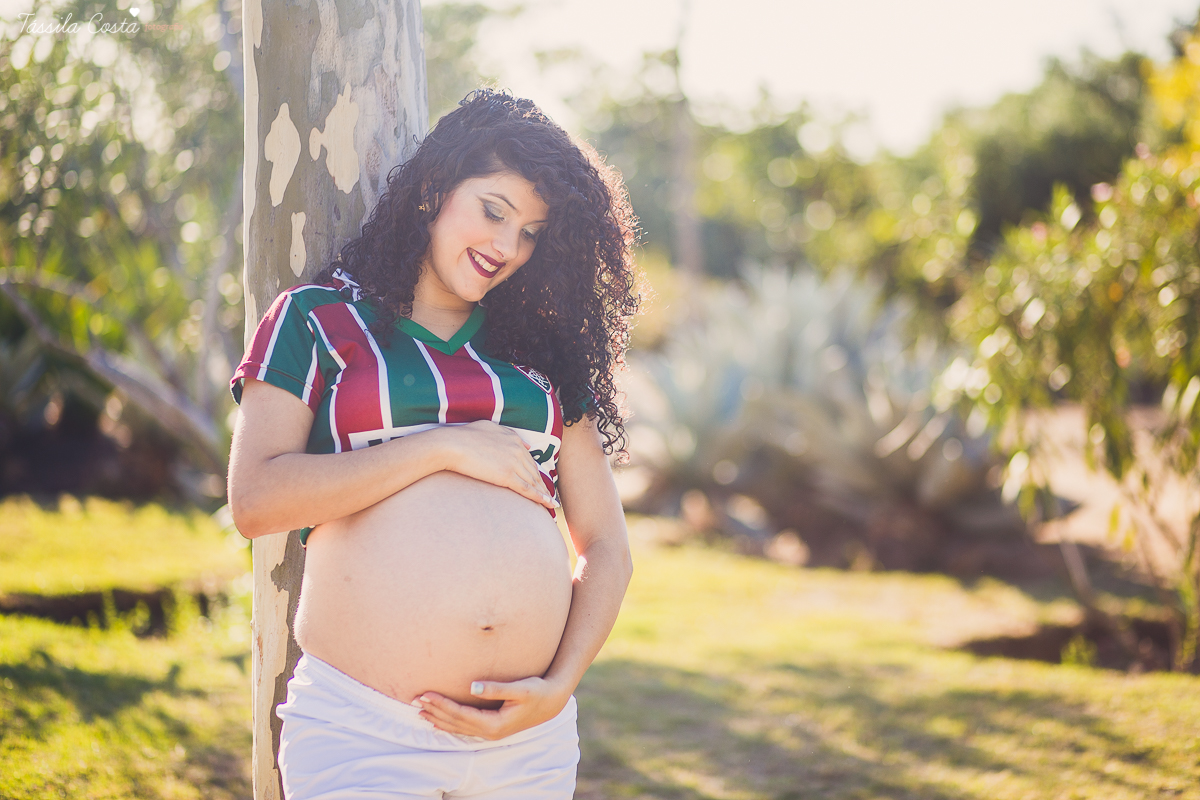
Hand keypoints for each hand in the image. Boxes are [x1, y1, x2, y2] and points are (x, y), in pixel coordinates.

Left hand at [414, 677, 569, 739]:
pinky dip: (449, 725)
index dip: (441, 705)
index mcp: (494, 724)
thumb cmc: (537, 692)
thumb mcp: (519, 688)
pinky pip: (464, 729)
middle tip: (414, 700)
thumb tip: (472, 687)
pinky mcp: (491, 728)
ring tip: (420, 712)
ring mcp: (490, 732)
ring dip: (439, 719)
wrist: (552, 702)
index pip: (460, 714)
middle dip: (435, 712)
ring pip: (458, 728)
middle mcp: (489, 732)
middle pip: (455, 723)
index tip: (425, 694)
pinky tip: (439, 723)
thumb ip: (495, 688)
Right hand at [435, 421, 558, 509]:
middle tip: (550, 497)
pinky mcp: (507, 476)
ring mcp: (514, 463)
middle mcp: (518, 450)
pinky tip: (548, 504)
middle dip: (543, 485)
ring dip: (544, 494)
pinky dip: (540, 498)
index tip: (540, 481)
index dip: (535, 472)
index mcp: (514, 438)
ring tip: (552, 504)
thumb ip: (507, 433)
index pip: (529, 459)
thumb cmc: (464, 436)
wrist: (452, 445)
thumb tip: (525, 443)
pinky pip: (528, 489)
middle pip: (534, 471)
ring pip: (534, 482)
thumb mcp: (489, 427)